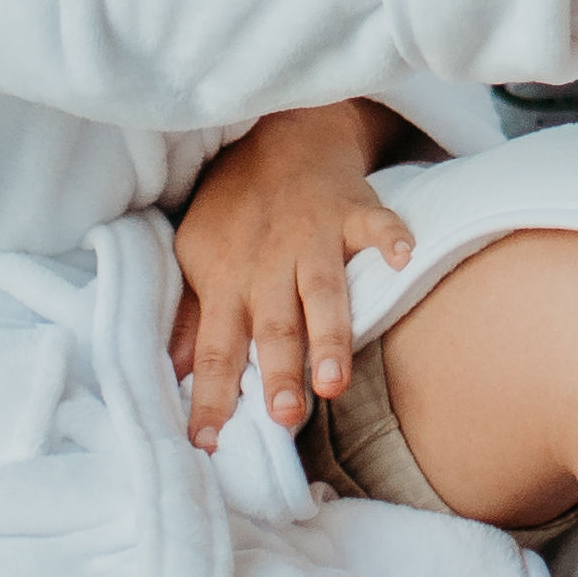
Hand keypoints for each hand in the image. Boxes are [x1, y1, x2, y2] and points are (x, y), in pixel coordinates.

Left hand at [167, 102, 413, 448]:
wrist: (276, 133)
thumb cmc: (236, 208)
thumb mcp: (198, 256)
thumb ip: (193, 317)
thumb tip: (173, 374)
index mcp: (227, 281)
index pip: (214, 350)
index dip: (211, 396)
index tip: (208, 443)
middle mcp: (268, 264)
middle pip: (272, 325)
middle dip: (278, 371)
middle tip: (284, 416)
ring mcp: (313, 235)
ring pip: (321, 290)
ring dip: (329, 333)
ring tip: (336, 379)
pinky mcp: (353, 209)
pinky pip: (376, 223)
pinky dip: (391, 238)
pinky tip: (404, 258)